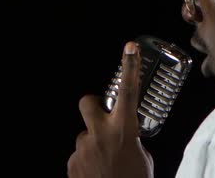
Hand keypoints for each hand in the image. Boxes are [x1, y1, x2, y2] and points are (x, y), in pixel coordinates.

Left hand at [67, 41, 153, 177]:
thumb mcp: (142, 157)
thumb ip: (130, 140)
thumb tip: (123, 136)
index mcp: (124, 129)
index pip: (129, 91)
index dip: (129, 67)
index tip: (129, 48)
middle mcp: (100, 134)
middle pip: (88, 102)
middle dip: (93, 106)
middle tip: (102, 118)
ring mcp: (83, 148)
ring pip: (84, 135)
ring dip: (93, 144)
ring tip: (106, 164)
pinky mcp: (72, 163)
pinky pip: (79, 156)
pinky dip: (87, 163)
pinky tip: (97, 174)